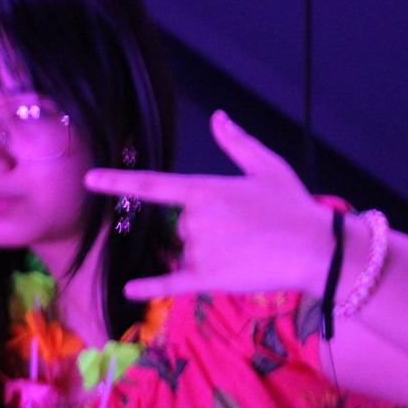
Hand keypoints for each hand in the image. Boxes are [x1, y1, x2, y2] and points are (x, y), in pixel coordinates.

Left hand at [85, 110, 332, 299]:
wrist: (317, 250)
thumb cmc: (295, 206)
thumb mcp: (267, 166)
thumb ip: (237, 143)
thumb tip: (219, 117)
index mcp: (203, 189)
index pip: (151, 184)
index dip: (118, 181)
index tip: (90, 180)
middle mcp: (194, 218)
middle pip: (180, 225)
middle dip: (206, 229)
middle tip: (245, 231)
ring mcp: (198, 249)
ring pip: (186, 252)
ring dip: (207, 254)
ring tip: (246, 251)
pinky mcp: (206, 278)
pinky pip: (170, 282)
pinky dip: (148, 287)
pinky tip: (129, 290)